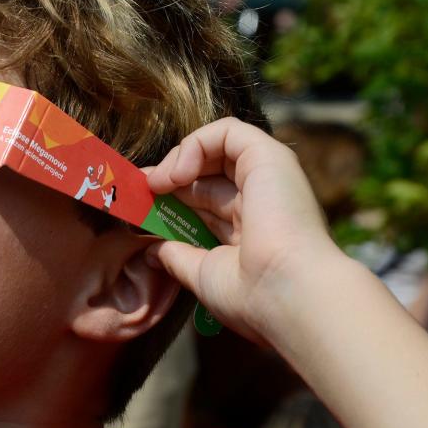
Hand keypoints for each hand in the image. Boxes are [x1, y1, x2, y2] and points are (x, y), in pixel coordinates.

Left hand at [145, 117, 343, 342]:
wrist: (289, 296)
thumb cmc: (252, 296)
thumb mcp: (203, 274)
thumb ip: (177, 257)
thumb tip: (151, 250)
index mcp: (249, 230)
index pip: (202, 203)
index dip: (170, 200)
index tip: (139, 206)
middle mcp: (260, 200)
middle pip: (204, 177)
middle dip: (166, 179)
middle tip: (139, 191)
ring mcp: (267, 176)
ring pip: (215, 149)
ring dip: (177, 160)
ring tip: (156, 184)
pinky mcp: (270, 156)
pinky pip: (227, 131)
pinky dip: (195, 144)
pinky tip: (177, 174)